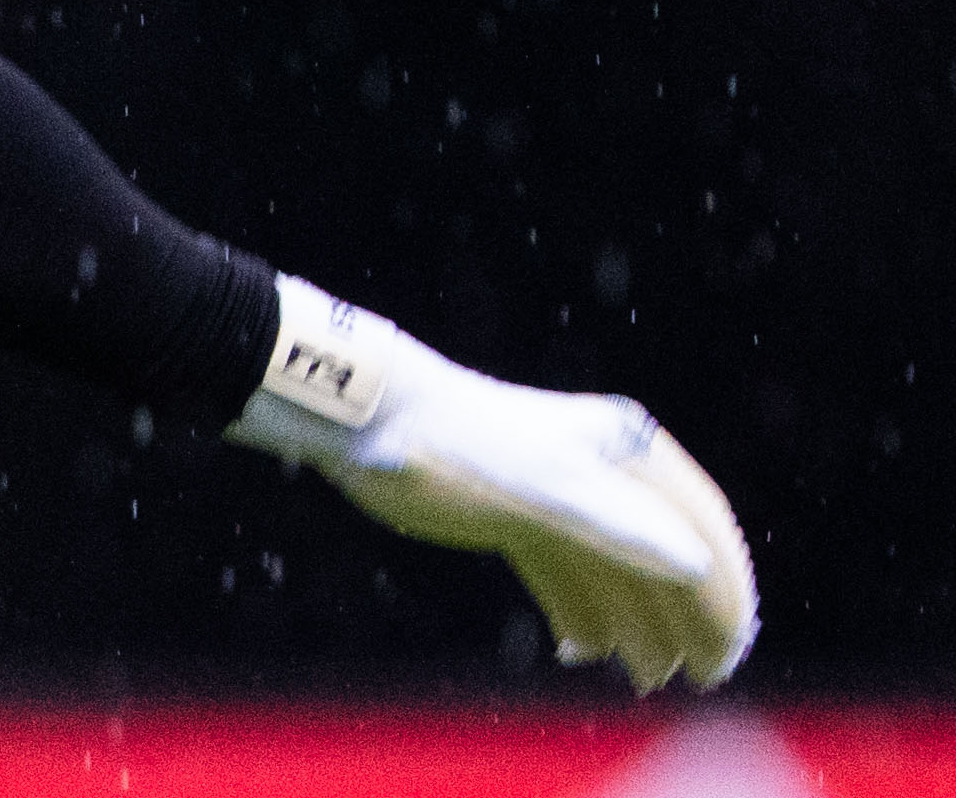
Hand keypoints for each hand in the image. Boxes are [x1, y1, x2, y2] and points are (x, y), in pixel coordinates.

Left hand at [230, 277, 753, 692]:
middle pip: (663, 551)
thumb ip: (618, 526)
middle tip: (698, 680)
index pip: (701, 525)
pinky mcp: (512, 509)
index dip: (726, 591)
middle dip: (685, 617)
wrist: (368, 418)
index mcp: (623, 449)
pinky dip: (578, 610)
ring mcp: (555, 489)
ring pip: (614, 567)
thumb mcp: (546, 489)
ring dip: (635, 624)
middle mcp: (599, 466)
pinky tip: (578, 650)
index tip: (730, 653)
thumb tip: (693, 565)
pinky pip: (564, 569)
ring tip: (643, 679)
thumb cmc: (461, 446)